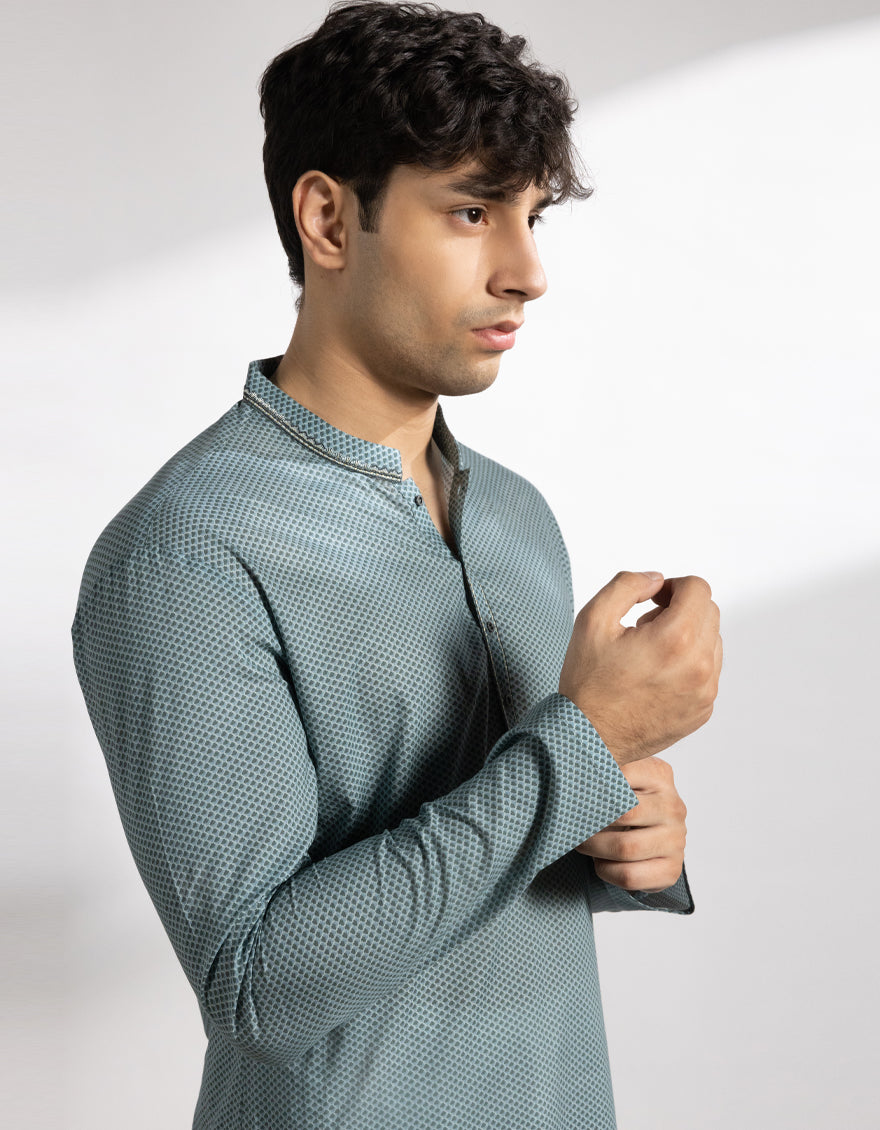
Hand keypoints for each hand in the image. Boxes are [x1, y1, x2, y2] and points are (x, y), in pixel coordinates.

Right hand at [558, 571, 721, 764]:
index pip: (698, 589)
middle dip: (680, 610)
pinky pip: (708, 672)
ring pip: (712, 642)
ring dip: (687, 637)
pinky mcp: (703, 710)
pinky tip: (656, 676)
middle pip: (708, 612)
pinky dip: (689, 665)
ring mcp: (705, 692)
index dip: (672, 585)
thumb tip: (656, 580)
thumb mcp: (593, 619)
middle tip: (645, 627)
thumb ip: (628, 585)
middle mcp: (699, 666)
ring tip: (650, 653)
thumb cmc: (588, 683)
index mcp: (676, 639)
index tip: (653, 601)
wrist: (587, 738)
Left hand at [574, 757, 685, 892]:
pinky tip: (602, 863)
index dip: (591, 789)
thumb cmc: (625, 803)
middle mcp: (673, 806)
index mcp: (659, 775)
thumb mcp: (618, 778)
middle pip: (623, 814)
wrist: (649, 837)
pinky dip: (607, 872)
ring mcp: (676, 839)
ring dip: (595, 849)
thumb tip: (571, 770)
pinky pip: (630, 875)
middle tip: (572, 825)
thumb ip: (602, 772)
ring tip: (584, 844)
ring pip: (626, 848)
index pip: (620, 777)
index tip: (572, 795)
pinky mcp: (672, 869)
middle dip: (589, 823)